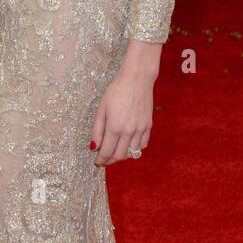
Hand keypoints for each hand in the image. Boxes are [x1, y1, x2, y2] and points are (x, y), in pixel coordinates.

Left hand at [89, 44, 158, 166]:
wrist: (137, 79)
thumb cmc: (116, 91)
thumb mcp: (101, 109)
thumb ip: (97, 130)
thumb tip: (94, 146)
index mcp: (115, 127)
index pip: (107, 152)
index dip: (101, 160)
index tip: (97, 162)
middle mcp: (129, 131)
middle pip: (119, 156)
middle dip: (110, 160)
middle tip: (104, 160)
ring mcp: (140, 130)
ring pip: (132, 153)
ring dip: (122, 156)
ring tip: (114, 152)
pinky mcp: (148, 126)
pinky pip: (142, 145)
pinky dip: (135, 149)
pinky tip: (128, 145)